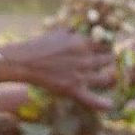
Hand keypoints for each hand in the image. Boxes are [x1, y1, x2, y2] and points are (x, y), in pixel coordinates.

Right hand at [0, 28, 115, 109]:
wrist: (25, 62)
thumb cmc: (39, 45)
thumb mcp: (60, 31)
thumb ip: (75, 31)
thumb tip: (85, 29)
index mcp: (83, 42)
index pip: (105, 44)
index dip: (106, 47)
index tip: (104, 49)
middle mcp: (85, 59)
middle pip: (108, 60)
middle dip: (108, 60)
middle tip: (106, 62)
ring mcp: (80, 76)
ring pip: (106, 78)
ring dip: (107, 77)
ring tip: (106, 77)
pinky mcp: (72, 90)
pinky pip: (91, 100)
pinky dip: (101, 104)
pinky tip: (110, 104)